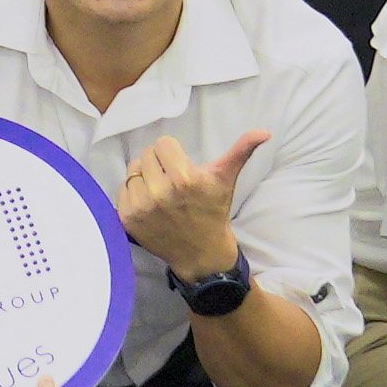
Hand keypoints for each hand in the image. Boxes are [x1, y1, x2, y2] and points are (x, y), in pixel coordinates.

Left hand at [113, 129, 266, 280]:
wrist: (202, 254)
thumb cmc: (213, 211)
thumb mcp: (226, 179)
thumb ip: (241, 151)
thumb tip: (264, 132)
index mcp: (184, 178)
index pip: (163, 144)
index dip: (173, 154)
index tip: (181, 166)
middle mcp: (160, 192)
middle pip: (146, 155)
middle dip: (159, 163)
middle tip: (171, 179)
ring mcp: (141, 207)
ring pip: (133, 170)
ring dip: (145, 177)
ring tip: (160, 190)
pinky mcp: (127, 219)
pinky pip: (122, 190)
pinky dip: (133, 193)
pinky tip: (149, 203)